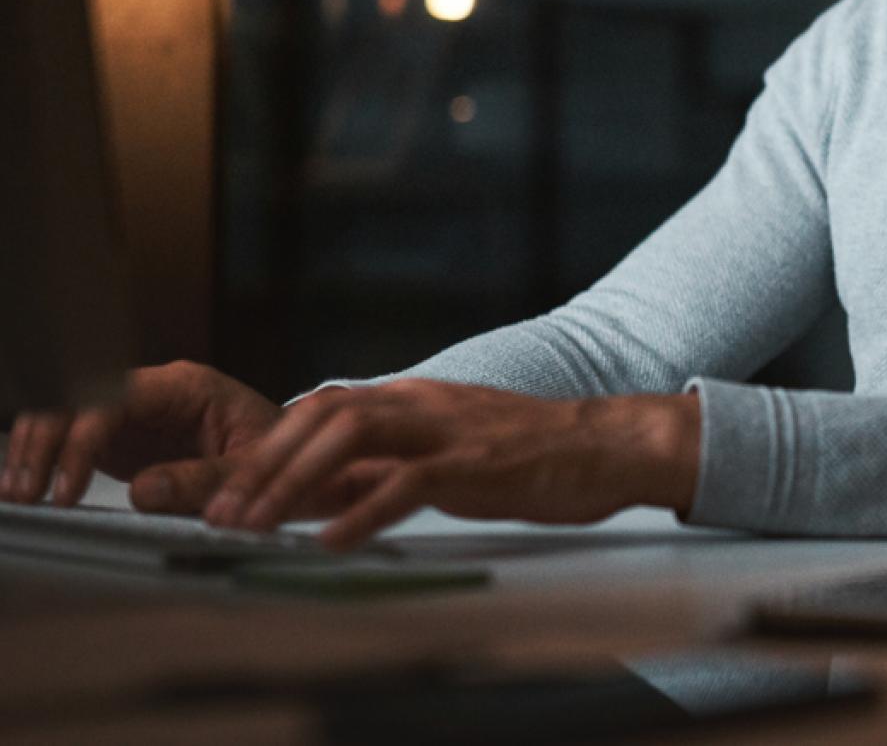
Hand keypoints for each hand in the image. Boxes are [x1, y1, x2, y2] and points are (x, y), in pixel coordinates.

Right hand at [2, 360, 281, 509]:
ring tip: (16, 495)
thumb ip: (204, 480)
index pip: (114, 398)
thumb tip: (143, 492)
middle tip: (24, 494)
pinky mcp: (121, 438)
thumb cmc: (281, 456)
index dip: (83, 440)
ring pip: (64, 414)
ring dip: (34, 448)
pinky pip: (70, 440)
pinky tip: (26, 489)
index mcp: (187, 385)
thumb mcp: (253, 470)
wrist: (294, 457)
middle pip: (77, 399)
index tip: (67, 490)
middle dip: (43, 442)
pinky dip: (44, 460)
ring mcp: (132, 412)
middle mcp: (153, 391)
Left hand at [200, 380, 701, 550]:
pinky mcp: (478, 463)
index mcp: (416, 398)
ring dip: (293, 481)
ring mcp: (450, 429)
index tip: (227, 488)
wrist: (611, 443)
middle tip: (221, 512)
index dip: (267, 445)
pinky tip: (330, 542)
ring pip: (351, 436)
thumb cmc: (535, 454)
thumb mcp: (454, 450)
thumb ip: (397, 462)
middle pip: (322, 415)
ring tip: (256, 524)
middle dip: (263, 463)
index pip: (322, 407)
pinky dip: (362, 512)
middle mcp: (424, 403)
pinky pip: (408, 482)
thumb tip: (331, 493)